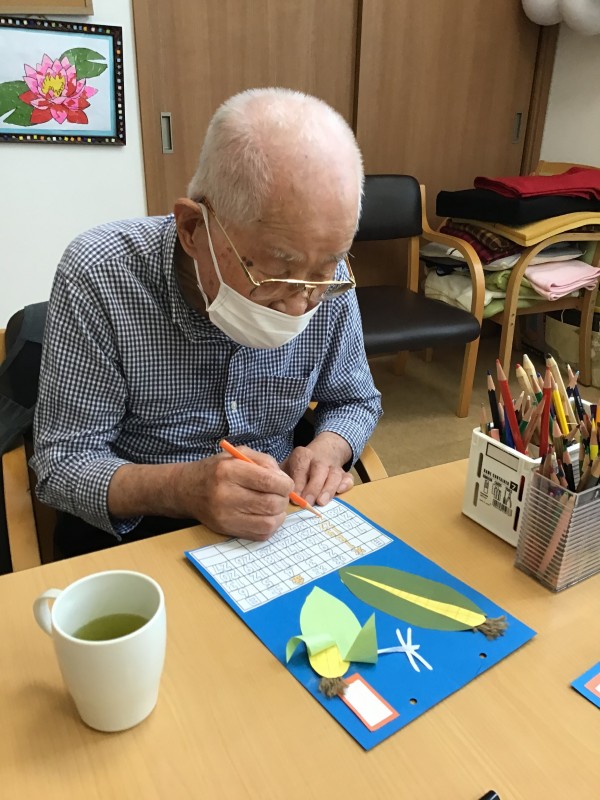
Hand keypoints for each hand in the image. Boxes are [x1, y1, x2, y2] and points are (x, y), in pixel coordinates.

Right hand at [172, 447, 293, 540]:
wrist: (186, 489)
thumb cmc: (216, 470)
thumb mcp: (238, 454)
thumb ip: (264, 462)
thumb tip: (285, 481)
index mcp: (228, 471)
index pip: (268, 482)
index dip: (285, 484)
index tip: (286, 484)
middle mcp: (225, 495)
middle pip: (271, 504)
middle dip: (283, 500)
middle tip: (280, 495)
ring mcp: (225, 516)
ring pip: (268, 523)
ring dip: (278, 515)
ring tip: (273, 505)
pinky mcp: (226, 530)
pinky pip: (259, 535)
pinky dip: (269, 526)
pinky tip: (264, 515)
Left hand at [281, 433, 353, 506]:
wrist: (324, 450)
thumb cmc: (300, 465)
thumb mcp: (288, 466)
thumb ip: (282, 478)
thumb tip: (274, 494)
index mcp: (303, 455)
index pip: (301, 466)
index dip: (298, 482)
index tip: (294, 496)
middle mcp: (319, 459)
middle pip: (318, 470)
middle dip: (313, 487)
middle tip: (308, 502)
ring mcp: (333, 466)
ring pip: (334, 475)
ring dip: (328, 489)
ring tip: (322, 502)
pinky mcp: (344, 473)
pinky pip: (347, 477)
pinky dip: (345, 484)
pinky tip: (340, 492)